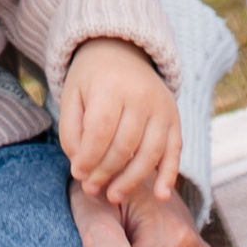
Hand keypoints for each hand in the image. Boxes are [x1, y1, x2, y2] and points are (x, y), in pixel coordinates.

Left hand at [56, 37, 182, 211]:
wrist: (122, 51)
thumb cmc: (92, 80)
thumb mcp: (72, 96)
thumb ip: (71, 131)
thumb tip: (81, 169)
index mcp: (111, 86)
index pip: (101, 131)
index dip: (89, 158)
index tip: (78, 174)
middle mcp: (142, 95)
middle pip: (125, 146)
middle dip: (106, 173)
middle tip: (91, 189)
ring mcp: (162, 107)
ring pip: (150, 153)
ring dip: (132, 180)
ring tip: (113, 196)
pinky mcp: (175, 118)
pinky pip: (175, 150)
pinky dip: (169, 175)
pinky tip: (160, 196)